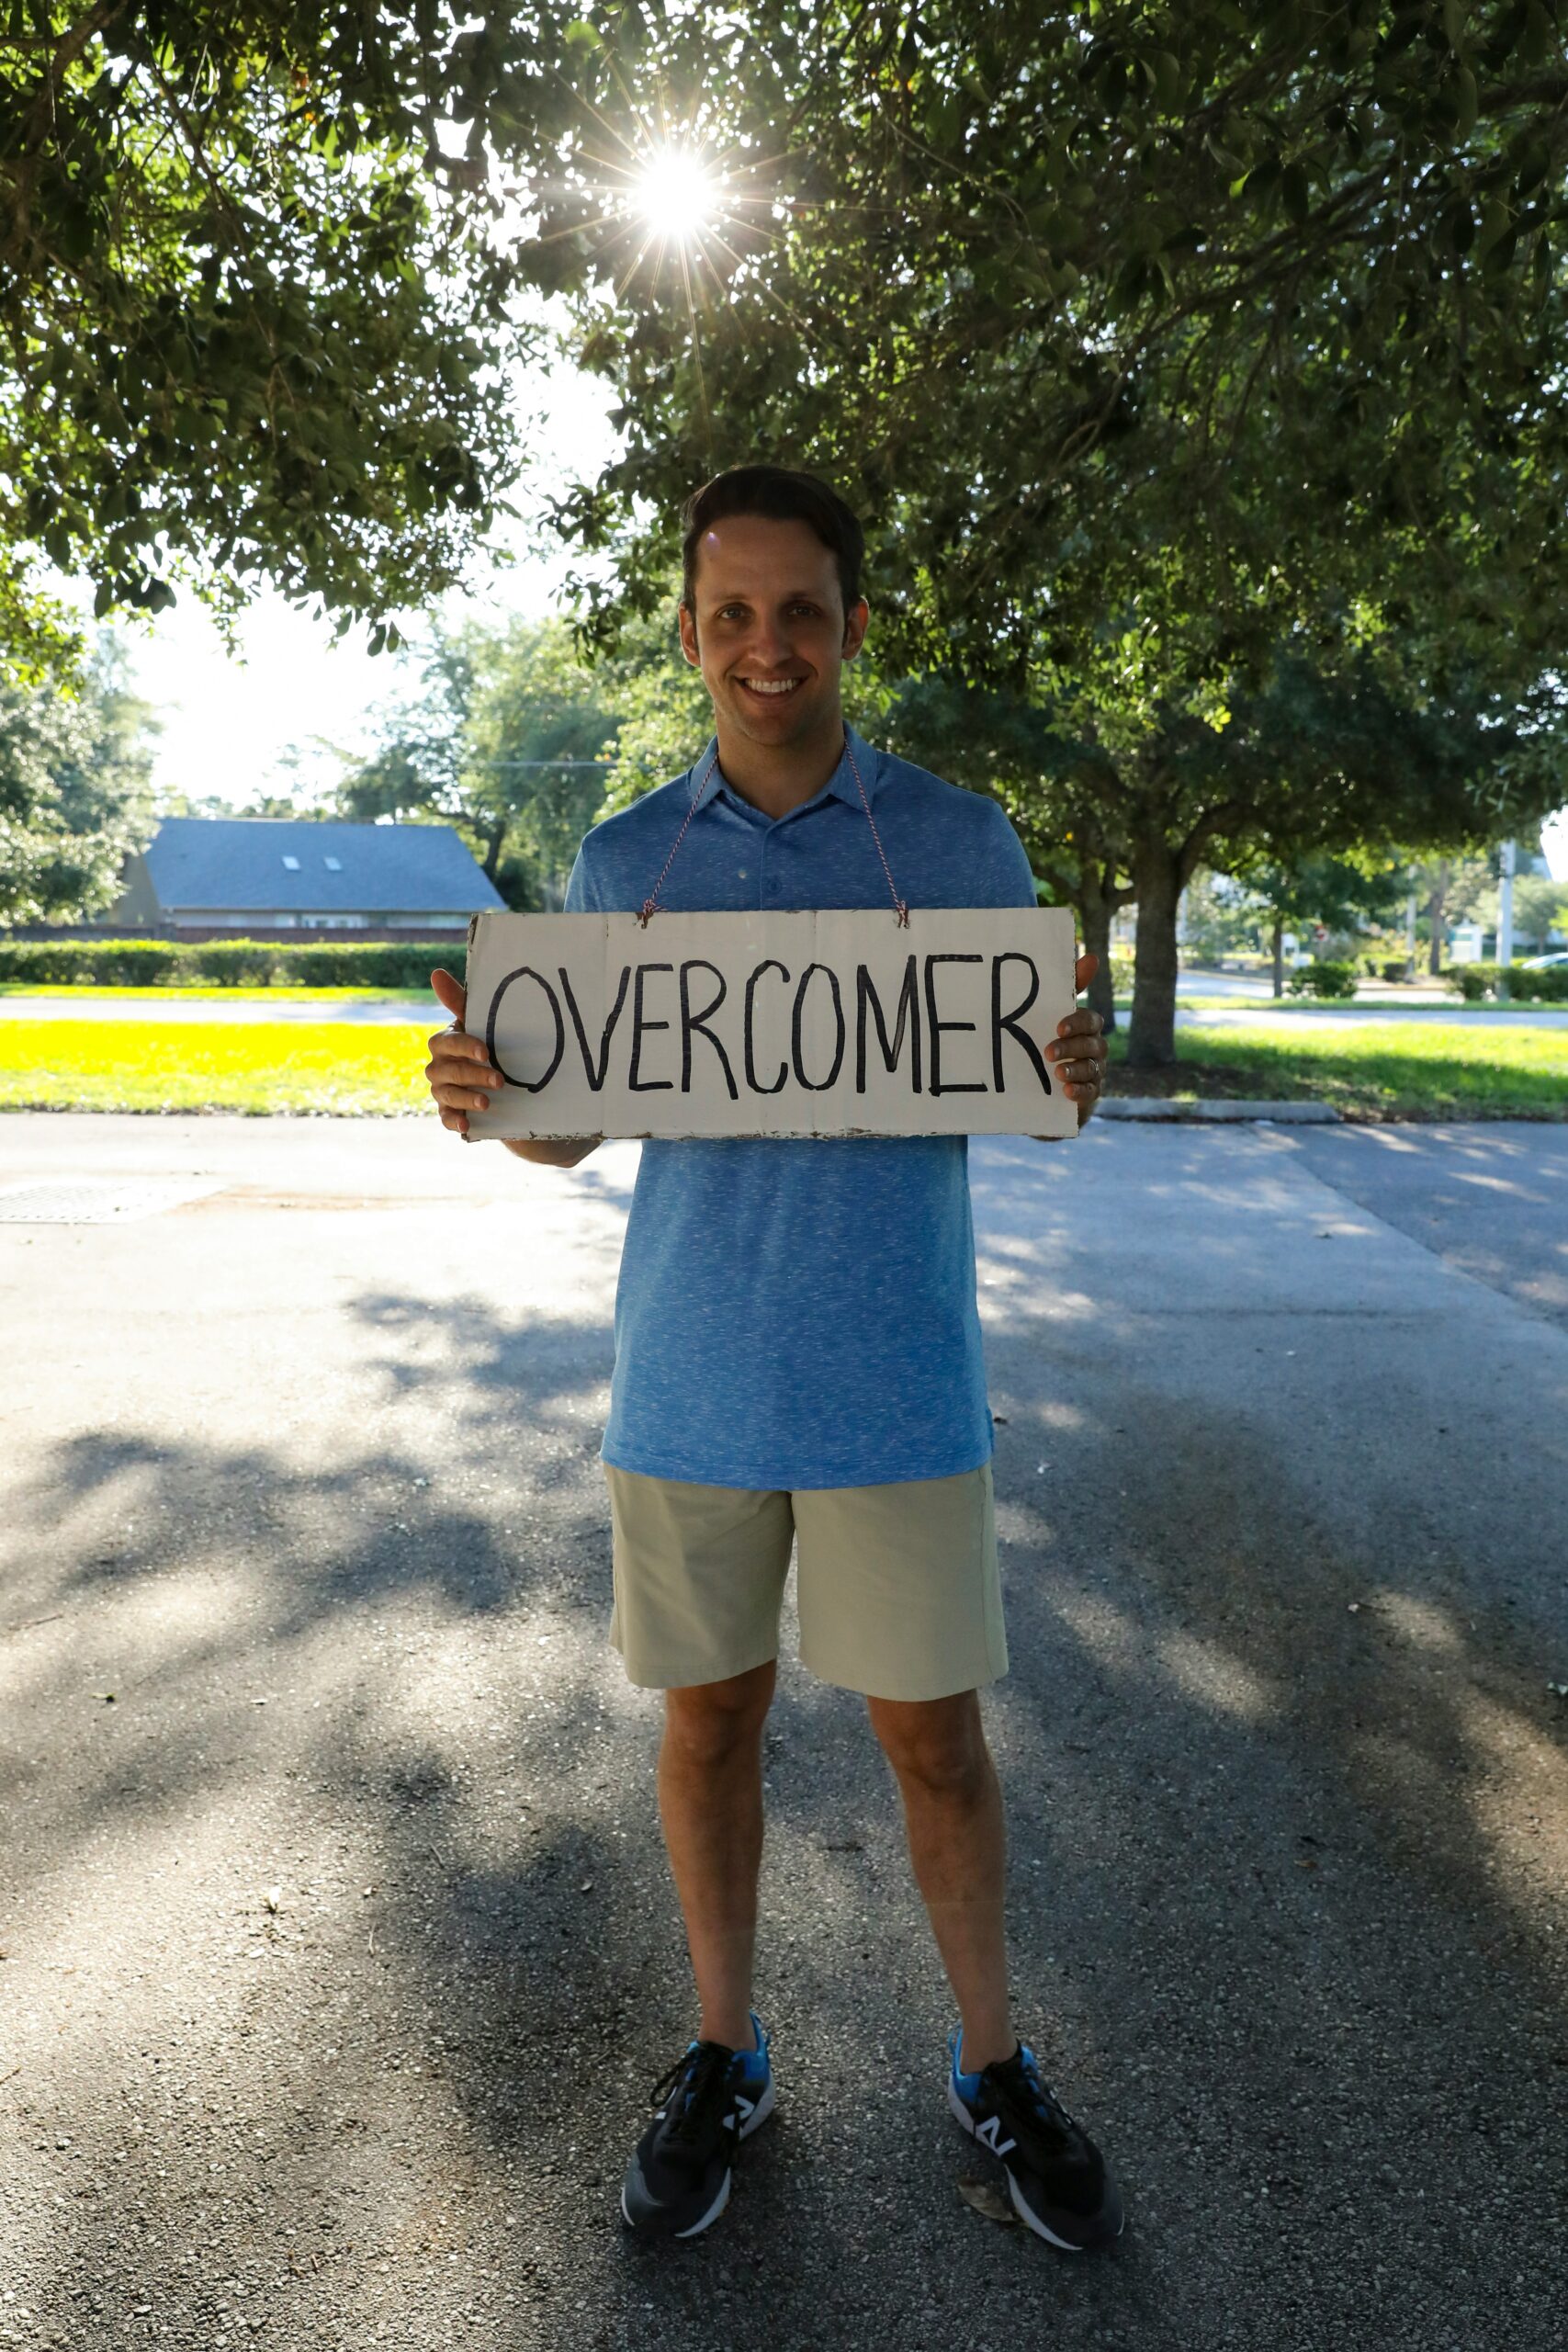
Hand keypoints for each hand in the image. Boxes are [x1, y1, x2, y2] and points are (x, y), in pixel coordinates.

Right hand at [426, 966, 600, 1164]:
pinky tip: (467, 1125)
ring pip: (446, 1094)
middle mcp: (439, 1066)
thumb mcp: (484, 1024)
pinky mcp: (451, 1112)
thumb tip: (436, 972)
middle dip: (472, 1075)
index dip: (464, 1047)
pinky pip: (445, 1118)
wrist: (509, 1084)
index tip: (487, 1053)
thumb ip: (460, 1002)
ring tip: (487, 1102)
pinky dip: (454, 1121)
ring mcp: (443, 1090)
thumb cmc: (492, 1044)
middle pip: (446, 1070)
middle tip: (499, 1081)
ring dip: (466, 1098)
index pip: (445, 1042)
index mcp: (446, 1043)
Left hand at [1041, 950, 1107, 1133]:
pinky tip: (1066, 1091)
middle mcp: (1095, 1048)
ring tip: (1057, 1072)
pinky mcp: (1089, 1094)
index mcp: (1087, 1028)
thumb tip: (1090, 957)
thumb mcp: (1052, 1014)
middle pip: (1093, 1045)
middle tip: (1049, 1052)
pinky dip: (1080, 1091)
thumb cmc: (1051, 1039)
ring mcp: (1095, 1071)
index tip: (1058, 1027)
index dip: (1077, 1023)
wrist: (1043, 1082)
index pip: (1091, 1021)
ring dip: (1075, 1069)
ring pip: (1092, 1069)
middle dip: (1072, 1047)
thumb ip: (1070, 988)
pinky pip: (1091, 1092)